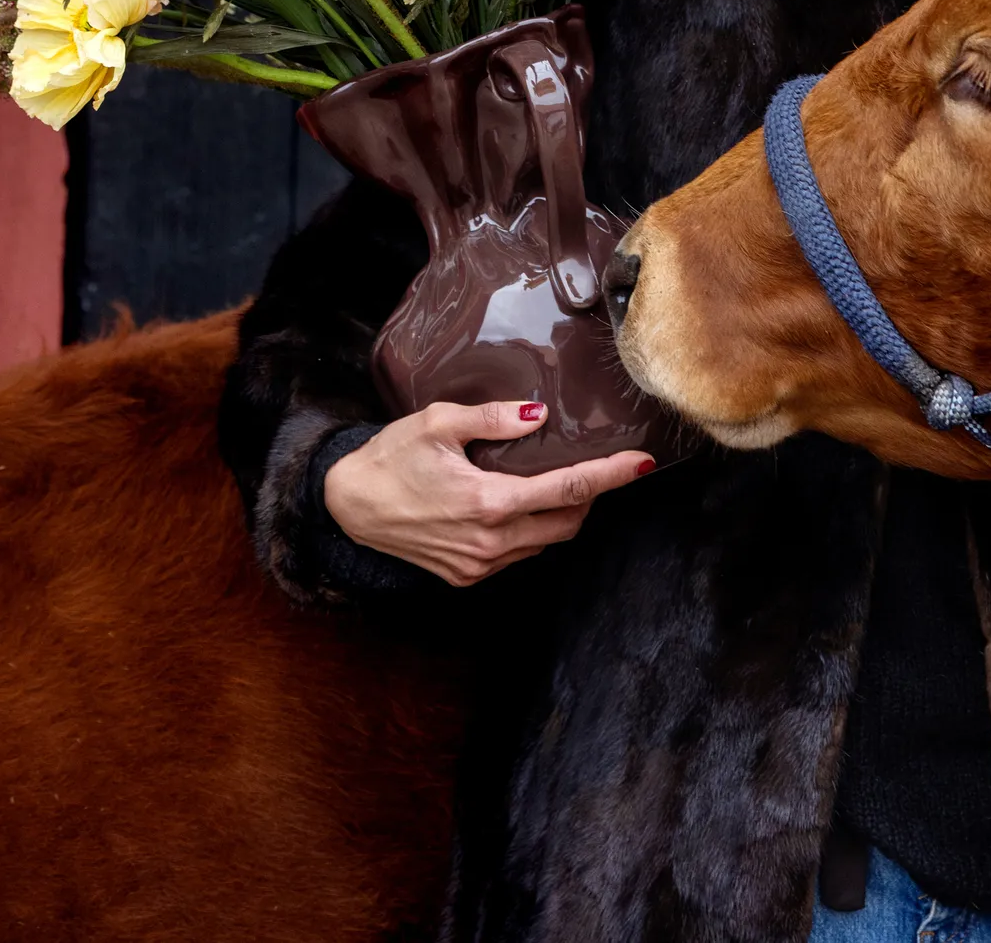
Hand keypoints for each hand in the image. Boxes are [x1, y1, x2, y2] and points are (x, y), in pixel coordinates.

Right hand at [323, 400, 654, 587]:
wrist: (348, 506)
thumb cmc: (391, 458)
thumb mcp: (438, 422)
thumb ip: (493, 419)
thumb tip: (538, 414)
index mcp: (488, 502)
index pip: (567, 490)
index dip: (611, 476)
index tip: (642, 464)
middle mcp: (489, 543)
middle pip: (566, 524)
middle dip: (590, 497)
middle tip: (600, 466)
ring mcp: (478, 566)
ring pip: (544, 544)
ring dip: (561, 515)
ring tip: (558, 481)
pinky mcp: (465, 577)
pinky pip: (517, 555)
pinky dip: (531, 531)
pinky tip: (519, 504)